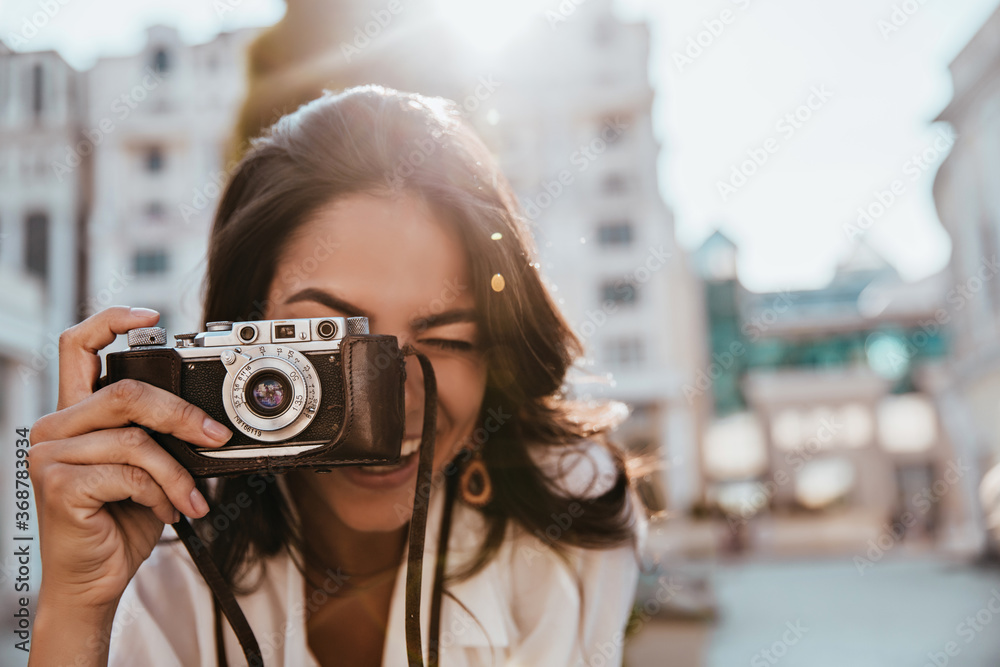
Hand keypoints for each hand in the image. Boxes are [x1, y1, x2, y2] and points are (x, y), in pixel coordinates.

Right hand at [28, 307, 230, 624]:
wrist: (95, 580)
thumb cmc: (121, 521)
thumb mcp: (147, 468)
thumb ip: (157, 434)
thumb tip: (208, 419)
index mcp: (76, 415)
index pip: (79, 347)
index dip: (112, 321)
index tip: (152, 315)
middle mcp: (55, 428)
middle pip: (126, 390)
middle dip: (181, 414)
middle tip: (216, 436)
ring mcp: (50, 455)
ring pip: (136, 439)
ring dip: (178, 473)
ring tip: (191, 499)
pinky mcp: (59, 485)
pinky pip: (129, 473)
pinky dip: (160, 493)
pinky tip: (165, 511)